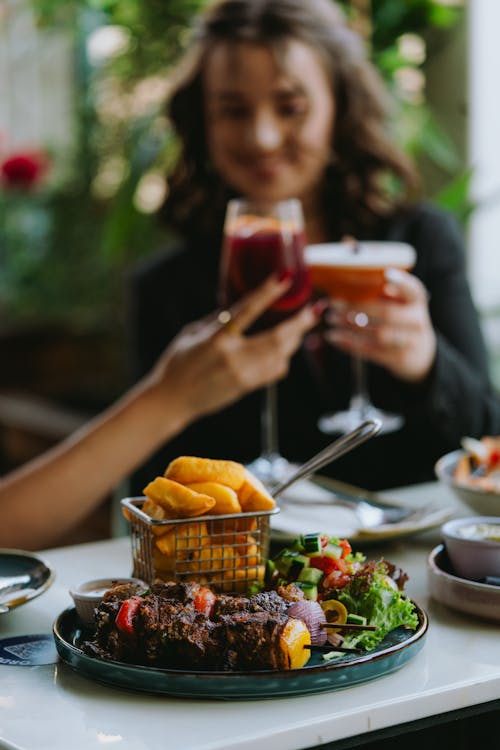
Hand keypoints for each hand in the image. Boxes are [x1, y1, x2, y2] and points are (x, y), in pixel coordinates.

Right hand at [148, 274, 317, 426]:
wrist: (171, 401)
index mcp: (216, 338)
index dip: (268, 292)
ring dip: (294, 341)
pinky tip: (284, 351)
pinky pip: (275, 371)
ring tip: (301, 328)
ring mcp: (242, 374)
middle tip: (314, 310)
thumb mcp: (191, 333)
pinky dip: (284, 359)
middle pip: (277, 338)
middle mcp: (232, 357)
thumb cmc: (177, 364)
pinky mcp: (246, 386)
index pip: (247, 310)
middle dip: (300, 323)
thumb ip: (216, 319)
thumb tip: (237, 304)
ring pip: (281, 356)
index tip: (286, 277)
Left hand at [325, 268, 435, 382]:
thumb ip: (383, 290)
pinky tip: (334, 337)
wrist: (419, 351)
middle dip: (358, 307)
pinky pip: (372, 351)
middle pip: (388, 313)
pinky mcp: (399, 359)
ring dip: (350, 327)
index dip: (401, 282)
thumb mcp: (399, 302)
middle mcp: (417, 321)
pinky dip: (350, 344)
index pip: (413, 289)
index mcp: (417, 301)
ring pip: (378, 334)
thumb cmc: (400, 317)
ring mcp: (410, 342)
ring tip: (331, 319)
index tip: (386, 273)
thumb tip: (352, 281)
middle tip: (334, 303)